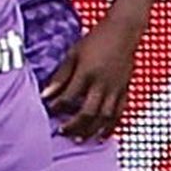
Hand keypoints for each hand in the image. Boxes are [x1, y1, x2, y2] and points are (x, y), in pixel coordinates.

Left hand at [42, 17, 141, 139]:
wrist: (123, 31)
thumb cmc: (95, 40)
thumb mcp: (73, 54)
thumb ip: (60, 76)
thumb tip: (45, 95)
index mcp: (87, 73)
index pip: (69, 97)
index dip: (58, 107)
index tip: (49, 111)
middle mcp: (103, 84)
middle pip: (88, 112)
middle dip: (74, 125)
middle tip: (62, 132)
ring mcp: (116, 89)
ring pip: (104, 117)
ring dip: (91, 130)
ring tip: (79, 139)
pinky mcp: (125, 90)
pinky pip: (119, 113)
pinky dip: (110, 127)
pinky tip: (101, 136)